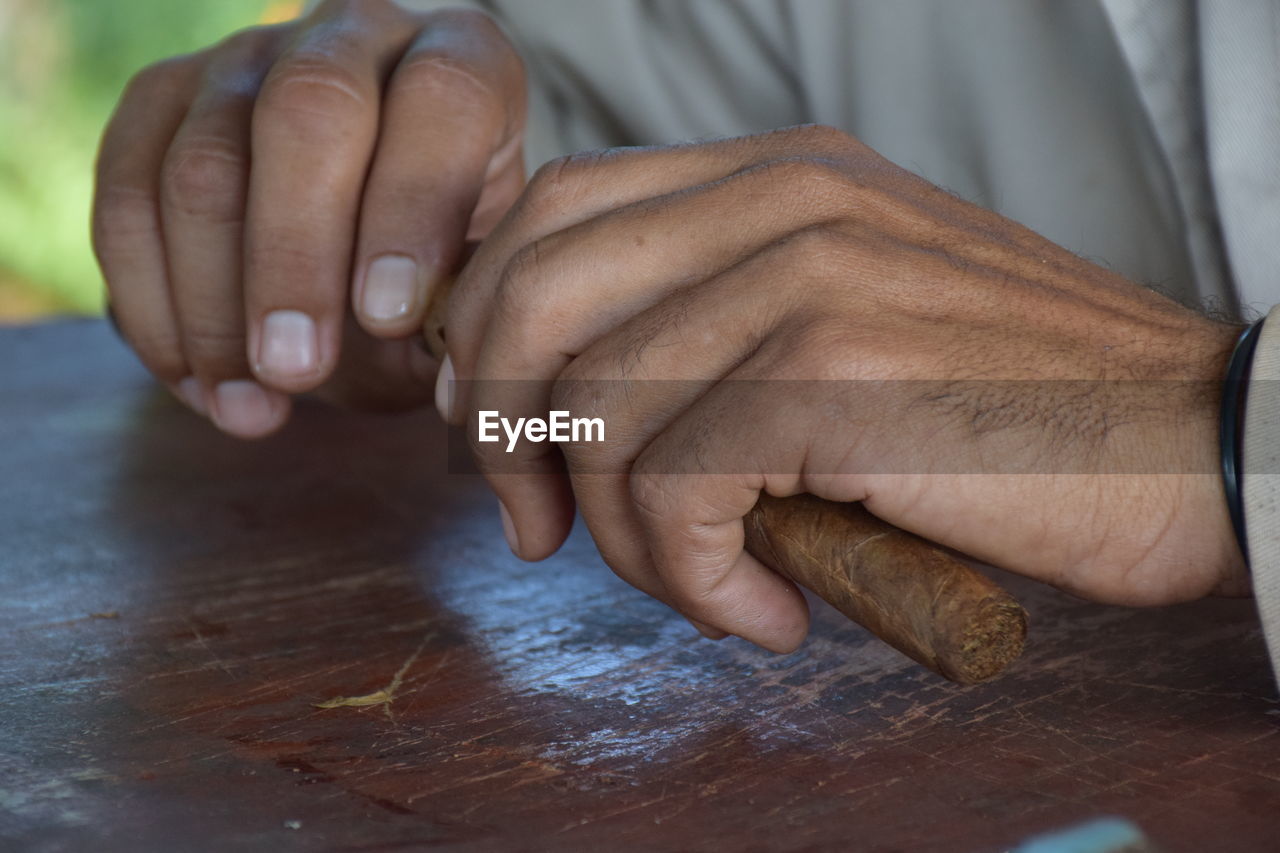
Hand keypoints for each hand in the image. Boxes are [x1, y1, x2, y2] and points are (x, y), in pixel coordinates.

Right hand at [93, 0, 524, 436]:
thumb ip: (457, 316)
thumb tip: (420, 349)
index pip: (442, 99)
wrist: (368, 254)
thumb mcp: (471, 294)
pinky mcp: (159, 101)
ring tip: (250, 408)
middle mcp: (353, 39)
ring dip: (213, 306)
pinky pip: (125, 196)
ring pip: (202, 161)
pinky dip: (152, 305)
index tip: (389, 319)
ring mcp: (246, 60)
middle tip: (296, 371)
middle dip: (294, 258)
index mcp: (464, 63)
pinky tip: (198, 385)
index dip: (410, 208)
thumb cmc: (440, 274)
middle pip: (308, 113)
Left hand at [440, 125, 1246, 652]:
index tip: (496, 433)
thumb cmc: (1008, 406)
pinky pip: (675, 492)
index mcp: (774, 175)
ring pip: (596, 413)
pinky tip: (764, 611)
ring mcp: (810, 278)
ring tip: (706, 586)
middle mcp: (781, 200)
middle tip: (534, 529)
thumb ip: (716, 324)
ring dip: (620, 538)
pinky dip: (693, 580)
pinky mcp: (836, 376)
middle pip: (536, 297)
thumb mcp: (846, 317)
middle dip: (501, 433)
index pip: (555, 215)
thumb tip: (565, 411)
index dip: (488, 327)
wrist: (1190, 438)